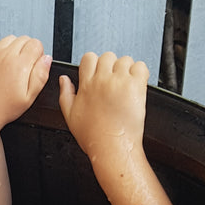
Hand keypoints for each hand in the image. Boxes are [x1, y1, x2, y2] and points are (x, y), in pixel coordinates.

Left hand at [0, 35, 51, 131]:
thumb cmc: (3, 109)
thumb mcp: (29, 97)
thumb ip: (41, 75)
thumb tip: (47, 59)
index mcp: (20, 65)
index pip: (36, 44)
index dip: (39, 54)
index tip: (35, 63)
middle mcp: (5, 55)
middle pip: (24, 39)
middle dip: (28, 50)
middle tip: (23, 67)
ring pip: (10, 38)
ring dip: (14, 48)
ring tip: (12, 65)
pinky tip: (0, 61)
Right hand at [58, 52, 148, 166]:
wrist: (112, 148)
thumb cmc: (93, 137)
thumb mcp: (70, 116)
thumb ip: (65, 94)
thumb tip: (63, 80)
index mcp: (86, 85)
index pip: (88, 58)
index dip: (95, 64)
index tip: (99, 74)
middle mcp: (102, 80)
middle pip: (108, 56)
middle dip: (111, 66)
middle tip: (114, 83)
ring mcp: (119, 82)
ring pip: (125, 60)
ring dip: (126, 70)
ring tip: (126, 87)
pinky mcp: (135, 86)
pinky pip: (141, 67)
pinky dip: (141, 73)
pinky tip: (136, 86)